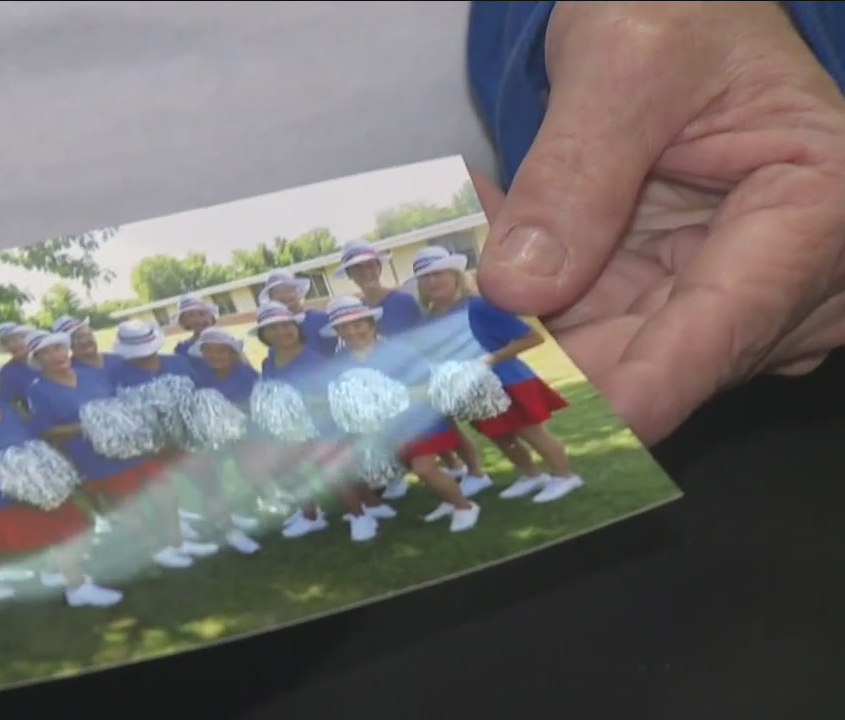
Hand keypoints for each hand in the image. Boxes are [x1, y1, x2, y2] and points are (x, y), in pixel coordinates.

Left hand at [472, 2, 844, 444]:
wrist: (687, 15)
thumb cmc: (686, 15)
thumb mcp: (626, 62)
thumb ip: (578, 170)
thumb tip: (521, 289)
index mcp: (821, 211)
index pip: (725, 326)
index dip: (633, 391)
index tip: (549, 426)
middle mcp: (787, 279)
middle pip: (661, 361)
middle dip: (548, 372)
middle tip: (441, 372)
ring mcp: (722, 301)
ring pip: (610, 357)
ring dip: (518, 340)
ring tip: (432, 316)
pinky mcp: (665, 306)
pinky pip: (583, 329)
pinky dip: (520, 312)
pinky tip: (456, 283)